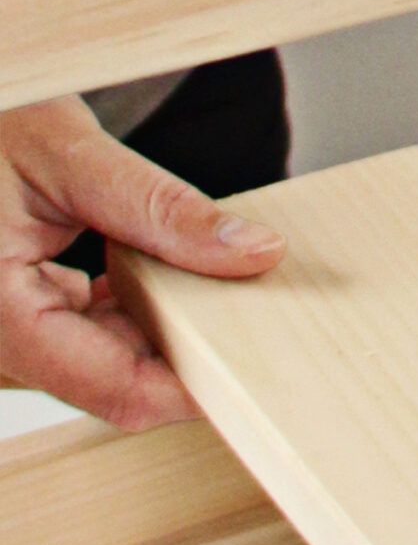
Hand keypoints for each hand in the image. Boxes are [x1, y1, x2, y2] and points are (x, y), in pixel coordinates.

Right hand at [0, 97, 283, 428]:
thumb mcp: (69, 153)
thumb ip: (162, 208)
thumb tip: (255, 251)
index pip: (119, 390)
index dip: (199, 385)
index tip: (265, 359)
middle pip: (121, 384)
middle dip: (192, 350)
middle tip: (256, 304)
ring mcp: (6, 340)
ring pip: (111, 366)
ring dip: (165, 328)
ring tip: (209, 278)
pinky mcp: (21, 323)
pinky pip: (92, 341)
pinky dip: (136, 311)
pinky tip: (160, 271)